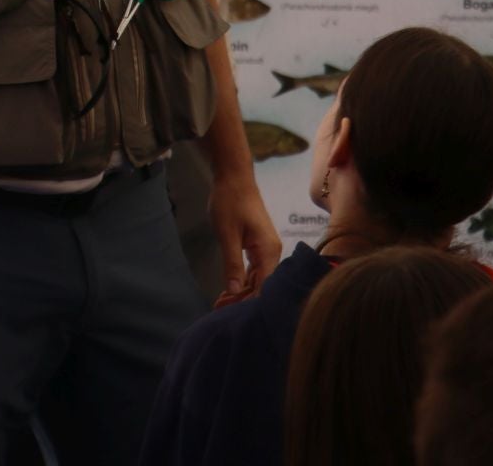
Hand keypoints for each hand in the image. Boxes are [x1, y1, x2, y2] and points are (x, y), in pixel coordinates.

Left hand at [210, 174, 280, 308]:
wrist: (234, 176)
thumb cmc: (230, 202)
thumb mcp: (227, 235)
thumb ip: (232, 264)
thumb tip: (234, 292)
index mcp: (269, 251)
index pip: (264, 287)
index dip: (249, 303)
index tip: (231, 314)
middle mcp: (273, 252)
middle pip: (262, 285)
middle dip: (243, 300)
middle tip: (219, 311)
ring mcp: (267, 249)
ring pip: (258, 278)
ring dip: (242, 292)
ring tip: (222, 305)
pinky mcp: (259, 245)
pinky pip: (254, 269)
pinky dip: (243, 280)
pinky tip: (230, 289)